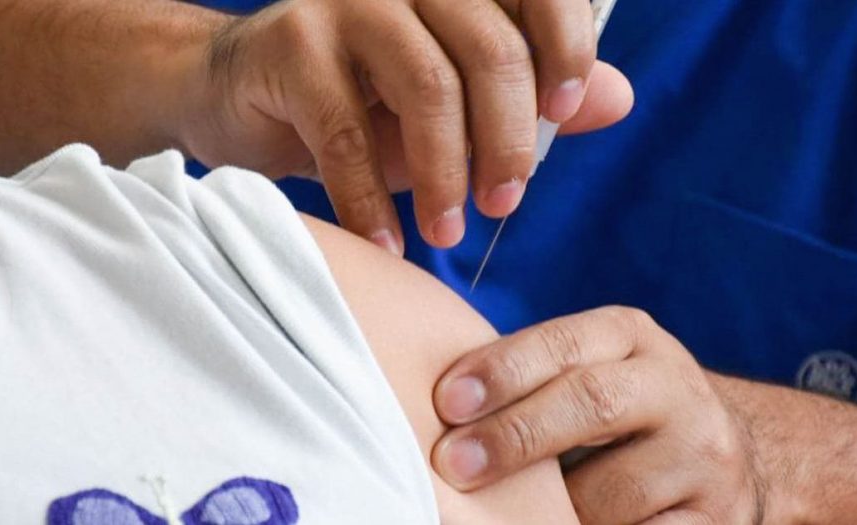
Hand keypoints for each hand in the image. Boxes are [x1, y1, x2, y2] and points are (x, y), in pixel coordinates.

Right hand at [179, 0, 633, 252]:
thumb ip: (530, 97)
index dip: (566, 47)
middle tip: (504, 205)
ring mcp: (345, 3)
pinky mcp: (293, 46)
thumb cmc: (356, 99)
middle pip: (488, 48)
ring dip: (446, 173)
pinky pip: (349, 134)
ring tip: (450, 232)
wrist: (239, 94)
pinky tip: (389, 241)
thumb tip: (616, 99)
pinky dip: (374, 199)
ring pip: (426, 86)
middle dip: (507, 139)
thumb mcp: (452, 102)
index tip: (564, 114)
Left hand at [431, 306, 764, 523]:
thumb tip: (435, 408)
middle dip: (515, 434)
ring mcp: (706, 454)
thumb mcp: (584, 370)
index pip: (563, 345)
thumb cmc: (613, 411)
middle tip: (453, 463)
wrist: (715, 451)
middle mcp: (676, 386)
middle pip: (593, 402)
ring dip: (553, 505)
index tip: (447, 402)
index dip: (503, 371)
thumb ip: (527, 379)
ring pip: (615, 488)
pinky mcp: (721, 516)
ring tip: (503, 513)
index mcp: (632, 337)